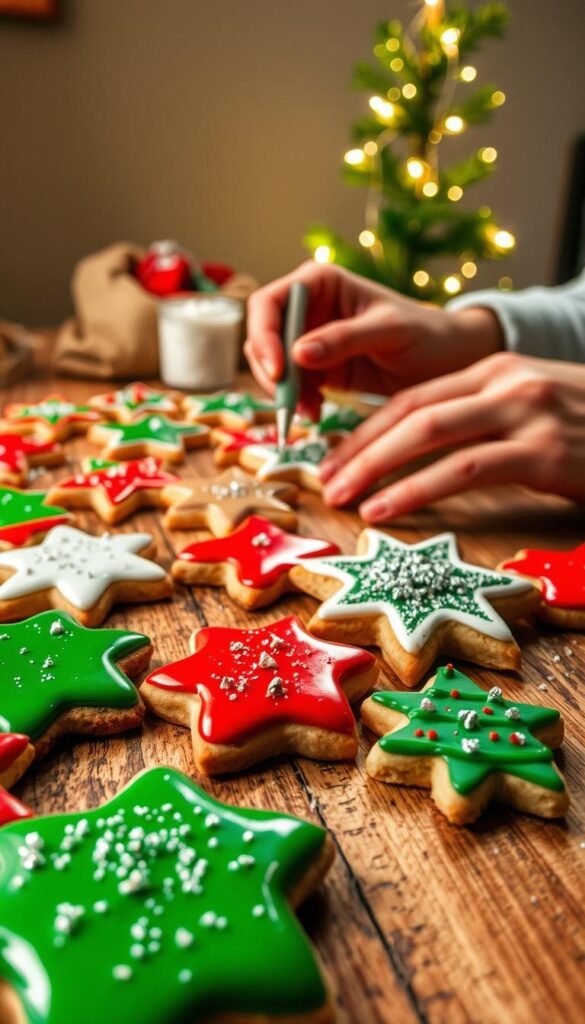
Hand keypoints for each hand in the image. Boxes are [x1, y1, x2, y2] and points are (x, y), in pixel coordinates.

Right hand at [244, 261, 501, 417]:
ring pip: (272, 365)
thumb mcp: (390, 331)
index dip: (264, 336)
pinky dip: (296, 401)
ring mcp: (310, 339)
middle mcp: (309, 307)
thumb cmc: (426, 334)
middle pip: (263, 337)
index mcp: (321, 283)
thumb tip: (297, 354)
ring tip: (309, 411)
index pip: (269, 304)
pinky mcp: (317, 369)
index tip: (279, 371)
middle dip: (270, 372)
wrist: (447, 362)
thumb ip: (345, 338)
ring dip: (283, 391)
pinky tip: (316, 411)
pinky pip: (290, 385)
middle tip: (289, 403)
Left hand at [319, 352, 584, 517]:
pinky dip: (416, 490)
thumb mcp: (534, 413)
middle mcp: (508, 383)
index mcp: (498, 371)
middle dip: (360, 447)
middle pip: (412, 411)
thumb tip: (423, 452)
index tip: (336, 458)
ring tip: (341, 497)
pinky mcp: (544, 452)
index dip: (369, 428)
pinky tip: (385, 509)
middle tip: (323, 480)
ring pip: (429, 434)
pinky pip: (463, 470)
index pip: (416, 396)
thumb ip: (484, 421)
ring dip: (375, 467)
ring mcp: (527, 413)